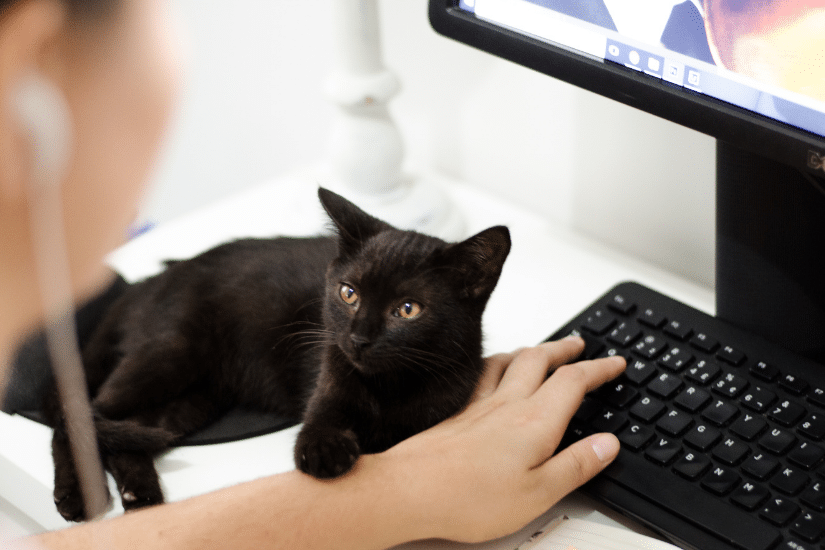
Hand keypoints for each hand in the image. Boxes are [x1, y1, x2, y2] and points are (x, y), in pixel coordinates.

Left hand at [374, 337, 624, 542]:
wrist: (410, 489)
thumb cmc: (468, 497)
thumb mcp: (538, 494)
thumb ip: (576, 465)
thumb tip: (607, 444)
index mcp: (534, 422)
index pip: (574, 382)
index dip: (599, 369)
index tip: (615, 363)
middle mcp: (507, 404)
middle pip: (540, 360)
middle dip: (565, 348)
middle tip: (580, 344)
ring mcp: (479, 405)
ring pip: (510, 361)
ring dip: (532, 350)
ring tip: (542, 350)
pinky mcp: (457, 412)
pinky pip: (482, 373)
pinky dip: (496, 363)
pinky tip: (491, 369)